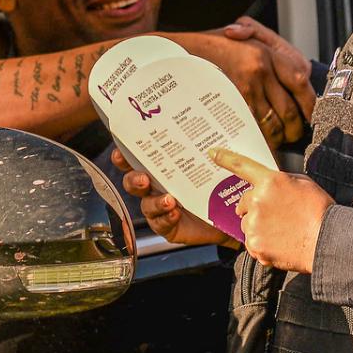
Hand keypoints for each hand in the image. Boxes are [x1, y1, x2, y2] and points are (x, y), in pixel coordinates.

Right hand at [111, 147, 235, 246]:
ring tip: (169, 200)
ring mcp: (159, 208)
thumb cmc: (217, 183)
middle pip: (133, 182)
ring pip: (146, 205)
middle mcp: (155, 187)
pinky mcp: (167, 226)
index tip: (120, 153)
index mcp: (160, 168)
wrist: (231, 213)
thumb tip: (205, 126)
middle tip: (143, 179)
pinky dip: (165, 218)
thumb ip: (203, 146)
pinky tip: (174, 213)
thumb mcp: (210, 161)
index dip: (124, 156)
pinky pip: (160, 224)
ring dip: (155, 202)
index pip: (136, 159)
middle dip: (134, 180)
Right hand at [174, 22, 315, 148]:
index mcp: (266, 52)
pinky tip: (260, 142)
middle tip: (296, 134)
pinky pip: (253, 128)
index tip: (311, 114)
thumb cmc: (212, 44)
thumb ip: (270, 46)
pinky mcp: (231, 105)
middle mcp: (259, 70)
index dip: (309, 103)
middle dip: (295, 128)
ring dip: (279, 137)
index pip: (300, 82)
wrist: (179, 51)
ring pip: (272, 124)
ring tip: (279, 140)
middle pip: (289, 109)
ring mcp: (244, 89)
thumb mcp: (242, 34)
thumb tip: (297, 72)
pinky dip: (261, 139)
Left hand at [211, 147, 332, 273]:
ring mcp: (254, 224)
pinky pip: (251, 243)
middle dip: (254, 208)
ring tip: (281, 232)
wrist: (328, 240)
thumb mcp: (302, 183)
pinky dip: (261, 245)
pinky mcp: (255, 245)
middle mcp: (257, 201)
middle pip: (243, 203)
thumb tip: (268, 187)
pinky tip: (279, 244)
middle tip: (276, 215)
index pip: (242, 166)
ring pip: (247, 224)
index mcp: (270, 181)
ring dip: (258, 227)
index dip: (225, 158)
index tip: (212, 152)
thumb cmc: (320, 210)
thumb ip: (280, 182)